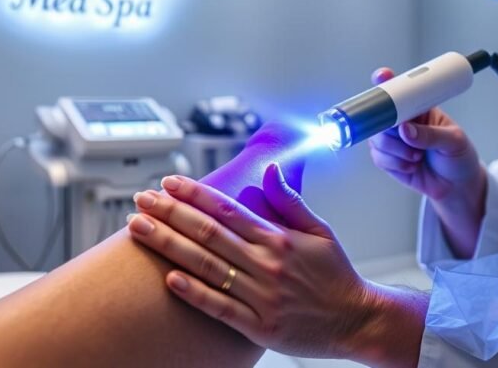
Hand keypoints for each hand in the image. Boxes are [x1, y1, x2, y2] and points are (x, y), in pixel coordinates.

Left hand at [127, 164, 401, 362]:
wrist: (357, 321)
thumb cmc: (336, 275)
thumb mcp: (320, 230)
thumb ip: (290, 201)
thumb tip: (270, 169)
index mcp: (279, 239)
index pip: (228, 210)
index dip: (195, 194)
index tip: (169, 182)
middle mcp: (267, 265)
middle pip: (208, 234)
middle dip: (170, 213)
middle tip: (141, 199)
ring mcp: (261, 297)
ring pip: (206, 266)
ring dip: (169, 246)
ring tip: (140, 230)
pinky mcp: (260, 327)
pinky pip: (220, 308)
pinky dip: (194, 293)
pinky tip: (169, 278)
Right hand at [368, 67, 484, 201]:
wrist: (458, 186)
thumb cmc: (459, 157)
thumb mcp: (453, 141)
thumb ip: (430, 135)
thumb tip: (406, 131)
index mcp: (418, 109)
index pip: (399, 91)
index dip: (386, 82)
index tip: (382, 76)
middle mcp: (402, 122)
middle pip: (378, 117)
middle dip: (390, 129)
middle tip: (405, 136)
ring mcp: (393, 141)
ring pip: (376, 140)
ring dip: (397, 151)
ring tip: (417, 156)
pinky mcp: (388, 160)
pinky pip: (379, 158)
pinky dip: (396, 164)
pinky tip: (412, 166)